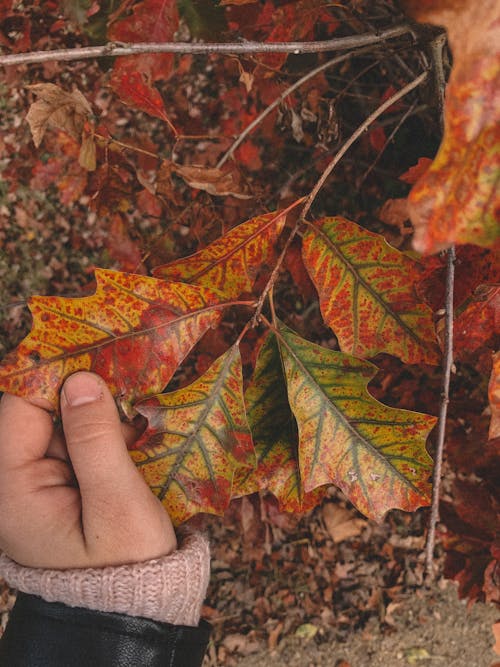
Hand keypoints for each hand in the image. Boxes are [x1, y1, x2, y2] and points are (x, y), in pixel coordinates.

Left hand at [0, 372, 176, 568]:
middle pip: (37, 412)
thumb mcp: (117, 503)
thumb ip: (96, 440)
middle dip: (81, 399)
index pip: (19, 408)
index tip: (102, 363)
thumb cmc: (126, 564)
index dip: (58, 380)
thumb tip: (82, 381)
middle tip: (127, 398)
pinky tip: (127, 442)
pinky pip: (70, 442)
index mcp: (12, 489)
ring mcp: (33, 484)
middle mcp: (12, 482)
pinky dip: (98, 434)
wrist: (130, 606)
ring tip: (132, 428)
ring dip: (94, 416)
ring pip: (58, 423)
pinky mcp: (53, 485)